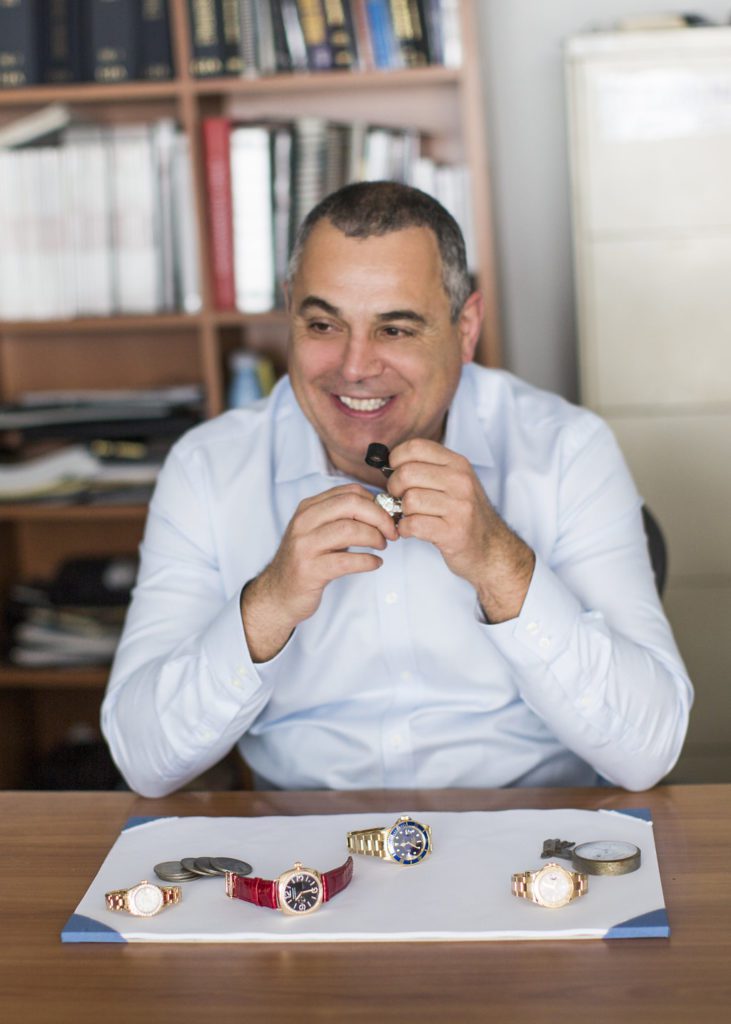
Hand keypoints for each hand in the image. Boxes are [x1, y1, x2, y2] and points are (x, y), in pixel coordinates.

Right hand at [242, 483, 397, 660]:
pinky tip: (375, 563)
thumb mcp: (319, 531)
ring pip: (350, 530)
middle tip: (391, 532)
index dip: (375, 502)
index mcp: (308, 508)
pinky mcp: (310, 570)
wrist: (278, 592)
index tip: (388, 516)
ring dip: (375, 538)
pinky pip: (347, 561)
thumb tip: (382, 510)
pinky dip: (368, 561)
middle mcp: (304, 522)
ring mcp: (304, 546)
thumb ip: (343, 518)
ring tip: (383, 546)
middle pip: (351, 505)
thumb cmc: (306, 560)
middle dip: (379, 517)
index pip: (349, 492)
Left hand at [387, 439, 534, 622]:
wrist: (492, 549)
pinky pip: (413, 524)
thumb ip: (428, 469)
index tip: (395, 472)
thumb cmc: (465, 515)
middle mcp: (461, 481)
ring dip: (401, 512)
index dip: (396, 459)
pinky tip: (411, 530)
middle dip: (394, 489)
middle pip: (407, 474)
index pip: (416, 447)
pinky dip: (405, 529)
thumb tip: (387, 464)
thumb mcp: (454, 483)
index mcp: (458, 464)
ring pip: (409, 500)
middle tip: (398, 499)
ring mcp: (460, 507)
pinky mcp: (454, 532)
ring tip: (409, 517)